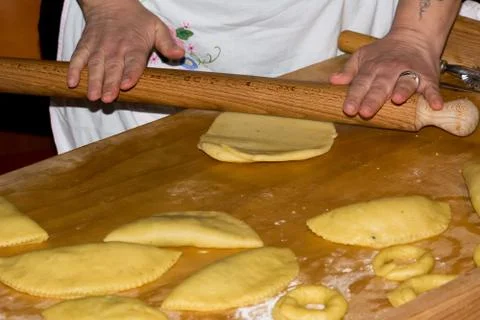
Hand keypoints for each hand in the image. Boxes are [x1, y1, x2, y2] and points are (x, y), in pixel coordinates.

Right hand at [68, 0, 184, 102]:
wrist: (111, 2)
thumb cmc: (137, 20)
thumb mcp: (157, 27)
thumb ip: (167, 43)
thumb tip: (179, 54)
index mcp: (134, 46)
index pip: (133, 62)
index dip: (130, 74)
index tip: (126, 85)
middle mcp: (115, 48)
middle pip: (112, 68)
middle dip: (109, 84)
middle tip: (108, 99)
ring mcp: (98, 48)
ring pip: (95, 66)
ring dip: (93, 82)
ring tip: (92, 97)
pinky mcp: (85, 46)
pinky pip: (77, 58)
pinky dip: (73, 70)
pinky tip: (71, 83)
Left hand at [329, 30, 442, 118]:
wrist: (414, 36)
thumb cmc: (384, 51)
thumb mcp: (362, 56)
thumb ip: (348, 70)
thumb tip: (333, 80)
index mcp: (372, 69)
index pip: (361, 83)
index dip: (354, 97)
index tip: (348, 109)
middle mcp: (390, 71)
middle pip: (381, 86)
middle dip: (373, 99)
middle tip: (365, 112)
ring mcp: (410, 73)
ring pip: (406, 83)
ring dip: (402, 91)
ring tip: (397, 100)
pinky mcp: (427, 77)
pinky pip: (431, 87)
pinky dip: (434, 96)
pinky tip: (435, 105)